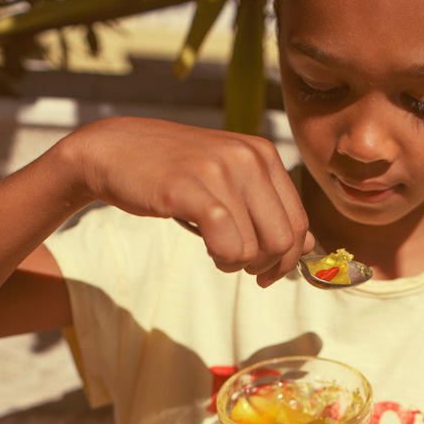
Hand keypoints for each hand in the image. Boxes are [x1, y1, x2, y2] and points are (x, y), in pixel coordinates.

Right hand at [66, 117, 314, 286]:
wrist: (114, 151)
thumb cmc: (173, 173)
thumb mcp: (228, 181)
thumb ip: (268, 208)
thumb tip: (309, 245)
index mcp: (263, 154)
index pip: (299, 222)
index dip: (288, 257)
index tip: (266, 272)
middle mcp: (248, 157)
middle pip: (284, 239)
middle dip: (266, 265)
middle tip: (240, 266)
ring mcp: (220, 171)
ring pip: (257, 247)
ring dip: (237, 262)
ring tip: (216, 251)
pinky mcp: (191, 189)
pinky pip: (228, 242)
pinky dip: (222, 258)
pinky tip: (208, 249)